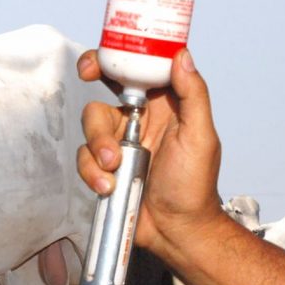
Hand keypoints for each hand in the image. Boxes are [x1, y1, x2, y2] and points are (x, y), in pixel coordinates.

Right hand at [76, 48, 227, 262]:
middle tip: (105, 144)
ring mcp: (116, 146)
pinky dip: (92, 173)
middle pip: (100, 103)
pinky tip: (109, 186)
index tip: (92, 65)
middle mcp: (136, 122)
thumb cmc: (194, 185)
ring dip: (97, 150)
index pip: (133, 73)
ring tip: (114, 169)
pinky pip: (84, 160)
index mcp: (162, 106)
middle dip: (97, 122)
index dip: (109, 62)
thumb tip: (181, 55)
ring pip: (88, 132)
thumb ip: (193, 94)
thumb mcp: (201, 136)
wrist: (176, 229)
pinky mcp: (102, 169)